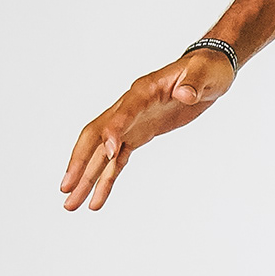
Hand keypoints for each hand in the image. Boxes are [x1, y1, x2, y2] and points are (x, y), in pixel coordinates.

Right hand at [60, 48, 233, 211]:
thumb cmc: (207, 69)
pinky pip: (117, 160)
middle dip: (80, 162)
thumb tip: (185, 94)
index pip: (121, 113)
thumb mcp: (206, 74)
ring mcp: (131, 123)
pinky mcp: (138, 134)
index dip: (113, 131)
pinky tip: (97, 200)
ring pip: (102, 153)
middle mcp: (129, 107)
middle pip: (95, 135)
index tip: (109, 153)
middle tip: (66, 188)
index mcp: (143, 91)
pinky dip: (106, 179)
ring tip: (71, 206)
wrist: (208, 71)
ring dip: (86, 179)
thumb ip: (193, 85)